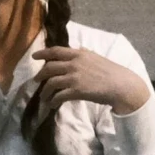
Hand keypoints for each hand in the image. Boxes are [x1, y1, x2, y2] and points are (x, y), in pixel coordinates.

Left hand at [32, 45, 149, 116]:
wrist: (120, 85)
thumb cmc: (111, 71)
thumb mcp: (96, 57)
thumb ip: (85, 53)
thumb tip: (79, 49)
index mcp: (78, 54)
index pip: (56, 51)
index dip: (43, 53)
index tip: (34, 56)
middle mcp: (74, 64)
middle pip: (49, 68)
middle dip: (40, 75)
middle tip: (36, 81)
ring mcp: (74, 77)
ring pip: (51, 83)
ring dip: (45, 92)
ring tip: (44, 98)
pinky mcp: (76, 91)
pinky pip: (59, 96)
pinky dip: (53, 101)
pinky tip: (53, 105)